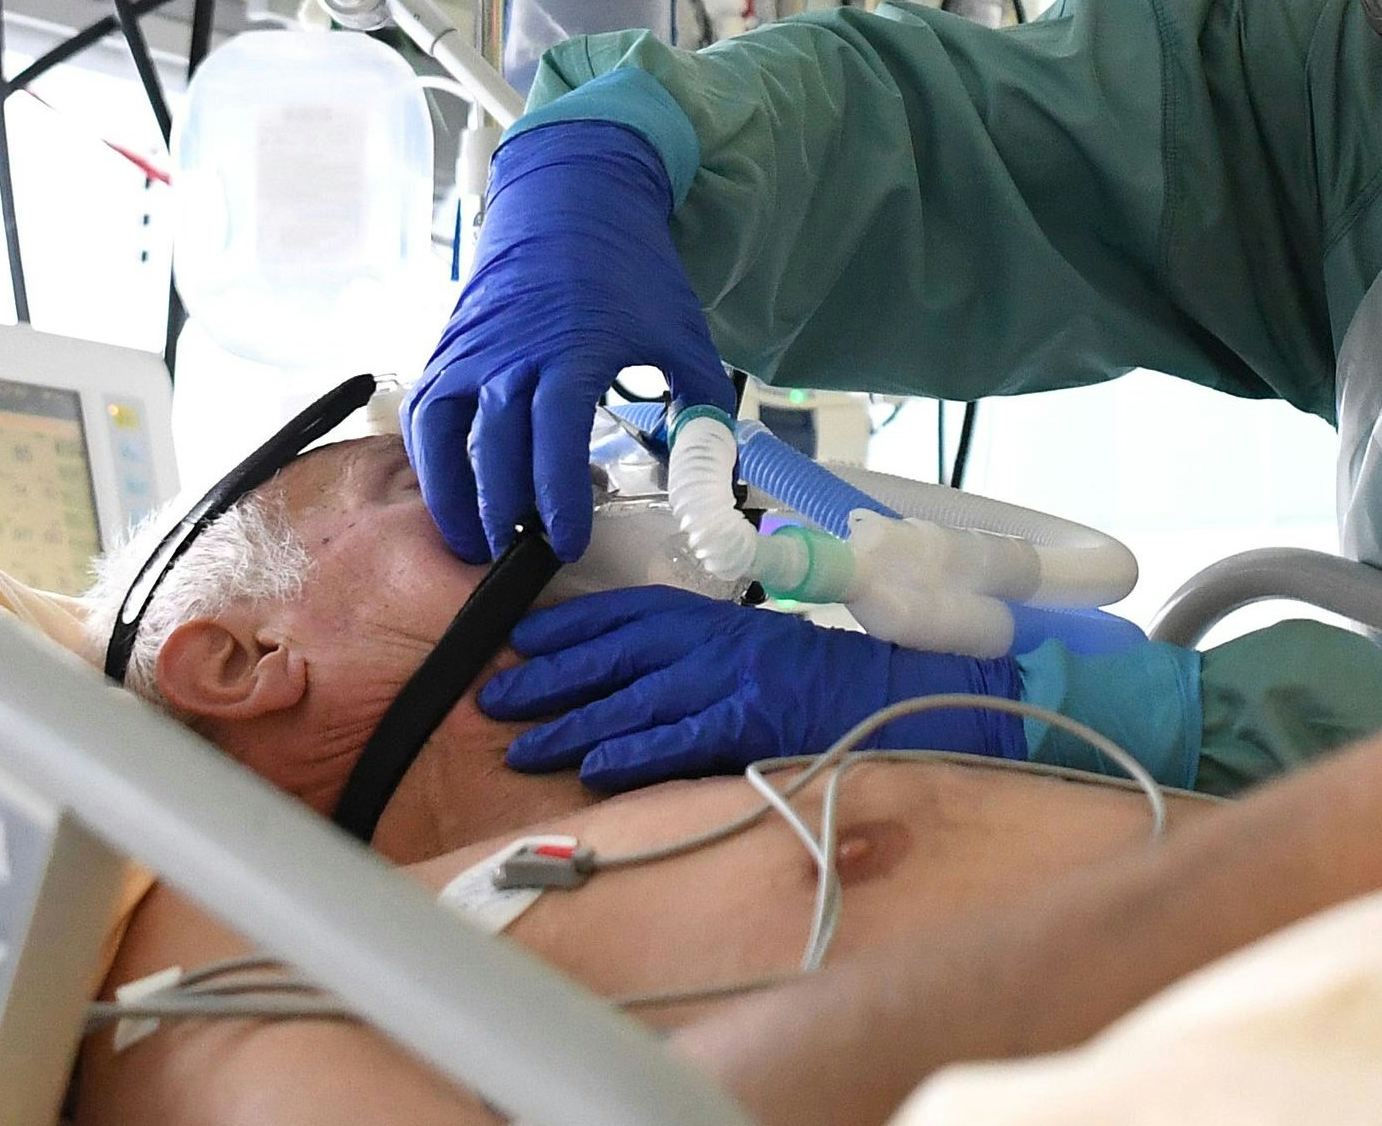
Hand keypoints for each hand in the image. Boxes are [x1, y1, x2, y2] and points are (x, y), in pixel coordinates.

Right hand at [402, 120, 730, 561]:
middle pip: (496, 450)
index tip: (569, 544)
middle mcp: (511, 355)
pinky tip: (450, 494)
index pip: (556, 440)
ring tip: (476, 544)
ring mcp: (471, 352)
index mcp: (574, 352)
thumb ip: (701, 405)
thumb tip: (715, 473)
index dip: (558, 499)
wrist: (573, 199)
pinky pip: (425, 414)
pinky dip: (428, 459)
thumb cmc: (631, 270)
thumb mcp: (681, 332)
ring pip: (444, 437)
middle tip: (522, 563)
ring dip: (455, 497)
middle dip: (506, 514)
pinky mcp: (448, 349)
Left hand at [480, 587, 1020, 792]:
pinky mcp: (748, 723)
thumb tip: (617, 682)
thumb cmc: (814, 676)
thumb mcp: (744, 645)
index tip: (515, 642)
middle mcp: (710, 639)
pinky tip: (594, 770)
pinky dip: (634, 753)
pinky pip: (679, 739)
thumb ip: (688, 653)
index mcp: (707, 614)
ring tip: (521, 748)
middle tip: (492, 701)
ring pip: (631, 700)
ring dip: (570, 725)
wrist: (889, 695)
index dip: (563, 627)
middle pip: (610, 656)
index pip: (620, 611)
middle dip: (546, 679)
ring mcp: (728, 680)